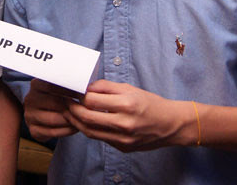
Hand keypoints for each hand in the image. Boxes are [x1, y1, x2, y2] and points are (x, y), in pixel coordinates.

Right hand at [23, 79, 78, 141]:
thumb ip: (67, 86)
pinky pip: (52, 132)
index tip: (83, 93)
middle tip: (85, 108)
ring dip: (70, 120)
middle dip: (72, 107)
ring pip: (53, 119)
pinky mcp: (33, 130)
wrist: (44, 114)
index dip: (69, 90)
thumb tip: (84, 88)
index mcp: (36, 85)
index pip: (52, 86)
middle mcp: (30, 99)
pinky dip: (66, 131)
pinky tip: (74, 127)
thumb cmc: (57, 98)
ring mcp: (29, 115)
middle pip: (54, 103)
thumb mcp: (60, 88)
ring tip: (82, 118)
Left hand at [65, 80, 193, 151]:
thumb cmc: (150, 103)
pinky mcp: (122, 148)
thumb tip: (86, 87)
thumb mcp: (129, 89)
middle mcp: (124, 123)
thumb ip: (106, 87)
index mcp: (126, 104)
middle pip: (86, 118)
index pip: (92, 101)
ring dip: (76, 122)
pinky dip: (89, 129)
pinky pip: (100, 138)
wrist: (170, 124)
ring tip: (70, 112)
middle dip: (72, 109)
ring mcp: (123, 139)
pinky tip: (85, 121)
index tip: (73, 91)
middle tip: (66, 102)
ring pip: (89, 131)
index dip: (78, 96)